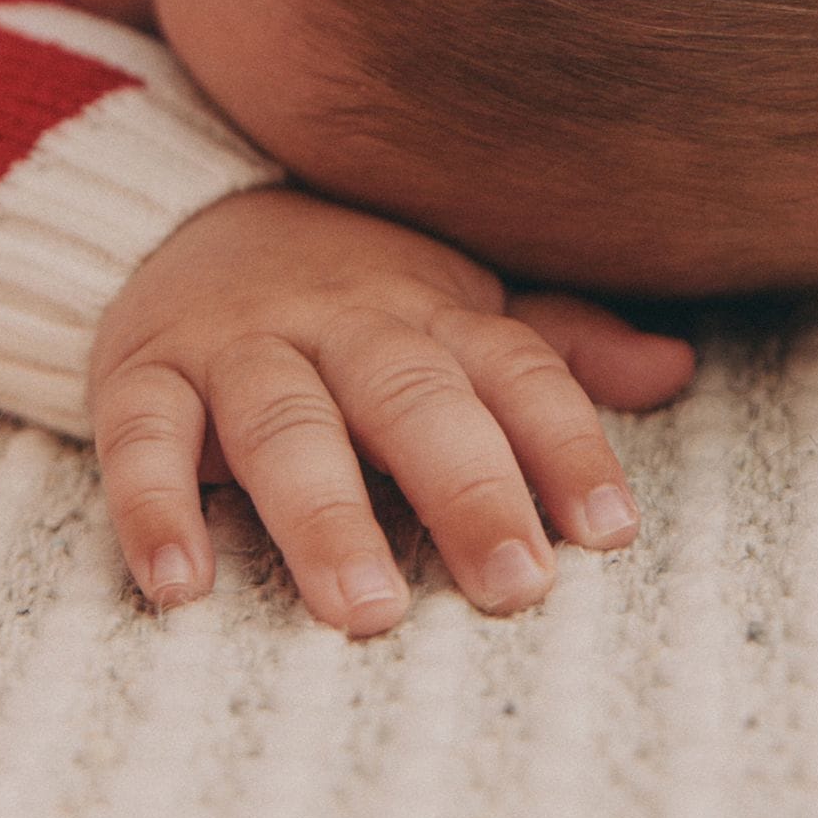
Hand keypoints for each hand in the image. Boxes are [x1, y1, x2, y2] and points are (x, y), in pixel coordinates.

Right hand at [87, 187, 696, 636]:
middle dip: (465, 487)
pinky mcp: (142, 371)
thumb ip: (558, 346)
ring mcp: (240, 345)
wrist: (187, 209)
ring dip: (325, 513)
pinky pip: (143, 434)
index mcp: (430, 310)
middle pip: (410, 398)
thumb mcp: (459, 303)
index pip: (514, 371)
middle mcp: (342, 322)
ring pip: (283, 423)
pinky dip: (155, 504)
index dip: (564, 444)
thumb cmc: (353, 294)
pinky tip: (182, 580)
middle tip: (515, 584)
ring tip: (366, 608)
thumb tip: (675, 367)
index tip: (608, 530)